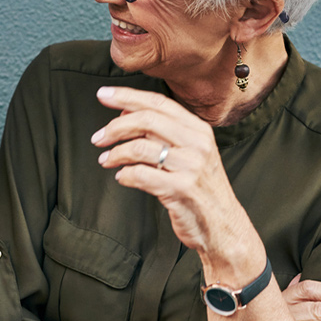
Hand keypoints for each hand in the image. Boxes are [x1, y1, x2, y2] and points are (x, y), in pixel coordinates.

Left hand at [92, 86, 252, 258]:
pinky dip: (125, 175)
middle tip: (98, 137)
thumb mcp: (190, 153)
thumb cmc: (201, 188)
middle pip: (146, 120)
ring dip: (115, 153)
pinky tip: (122, 177)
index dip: (127, 96)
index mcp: (198, 129)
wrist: (223, 226)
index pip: (158, 103)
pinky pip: (141, 175)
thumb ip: (163, 132)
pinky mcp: (181, 190)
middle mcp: (197, 144)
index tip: (103, 95)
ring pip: (139, 148)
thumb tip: (125, 112)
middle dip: (115, 127)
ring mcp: (190, 166)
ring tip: (106, 160)